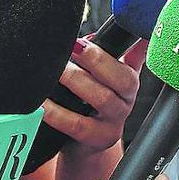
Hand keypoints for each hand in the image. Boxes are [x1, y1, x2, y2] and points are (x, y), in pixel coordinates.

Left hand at [42, 37, 144, 152]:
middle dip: (94, 61)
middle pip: (121, 79)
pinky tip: (43, 104)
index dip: (105, 53)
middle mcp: (127, 102)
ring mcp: (115, 123)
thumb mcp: (110, 80)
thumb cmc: (92, 106)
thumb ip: (122, 55)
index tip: (81, 42)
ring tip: (56, 72)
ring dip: (77, 81)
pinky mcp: (98, 140)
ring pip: (102, 99)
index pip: (130, 62)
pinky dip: (58, 113)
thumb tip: (135, 32)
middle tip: (69, 49)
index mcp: (129, 82)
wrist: (85, 147)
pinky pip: (78, 125)